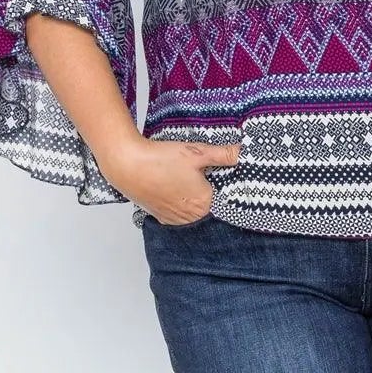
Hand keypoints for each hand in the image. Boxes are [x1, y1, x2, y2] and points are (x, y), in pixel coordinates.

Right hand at [101, 133, 241, 223]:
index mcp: (204, 203)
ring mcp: (175, 219)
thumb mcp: (197, 152)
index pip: (225, 203)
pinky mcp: (161, 217)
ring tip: (190, 185)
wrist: (127, 165)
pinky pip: (178, 216)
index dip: (226, 190)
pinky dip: (181, 207)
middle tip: (205, 179)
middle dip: (210, 195)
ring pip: (193, 214)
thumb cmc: (161, 159)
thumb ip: (223, 154)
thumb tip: (244, 153)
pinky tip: (177, 192)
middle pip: (209, 209)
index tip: (226, 181)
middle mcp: (191, 217)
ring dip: (195, 203)